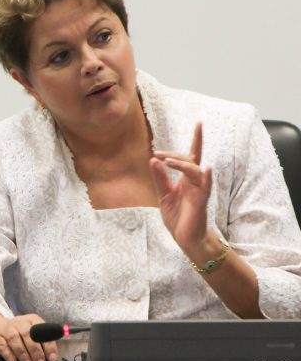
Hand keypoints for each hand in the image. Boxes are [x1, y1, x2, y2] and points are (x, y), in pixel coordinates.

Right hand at [0, 314, 58, 360]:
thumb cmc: (20, 336)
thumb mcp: (34, 335)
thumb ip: (44, 345)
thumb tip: (52, 359)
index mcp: (32, 320)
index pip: (42, 330)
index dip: (49, 345)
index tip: (52, 359)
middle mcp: (19, 322)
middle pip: (28, 333)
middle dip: (35, 351)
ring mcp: (7, 328)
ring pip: (15, 339)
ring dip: (23, 354)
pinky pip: (3, 347)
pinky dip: (10, 357)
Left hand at [149, 122, 211, 252]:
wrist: (184, 237)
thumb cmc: (177, 216)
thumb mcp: (163, 194)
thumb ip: (160, 178)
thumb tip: (153, 159)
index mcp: (186, 179)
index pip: (191, 156)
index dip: (196, 139)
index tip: (199, 122)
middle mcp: (195, 182)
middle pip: (190, 160)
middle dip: (174, 155)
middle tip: (158, 154)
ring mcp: (200, 191)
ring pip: (196, 171)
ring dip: (182, 164)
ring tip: (167, 161)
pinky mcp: (201, 202)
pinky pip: (205, 187)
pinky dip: (206, 177)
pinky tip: (207, 168)